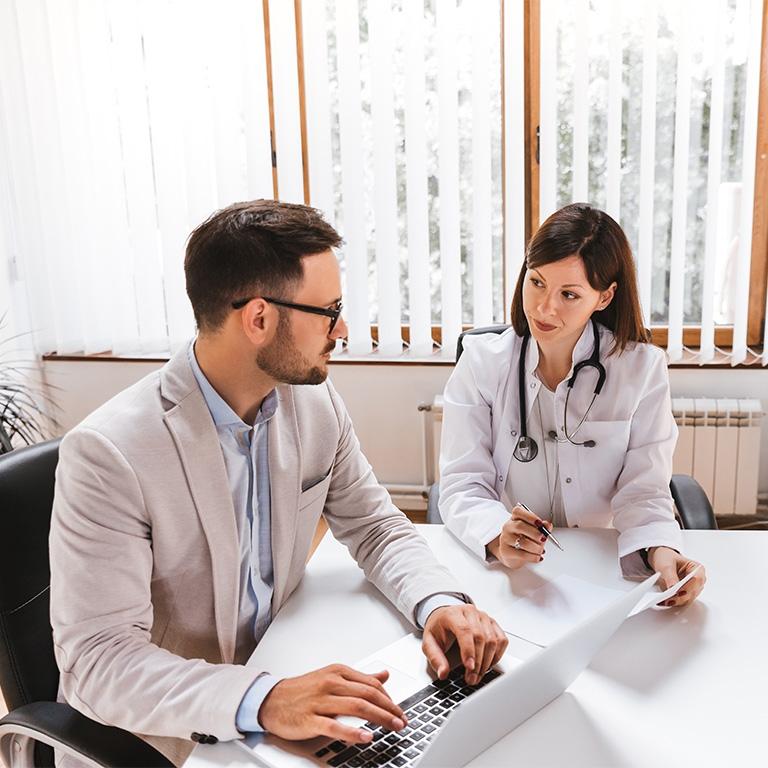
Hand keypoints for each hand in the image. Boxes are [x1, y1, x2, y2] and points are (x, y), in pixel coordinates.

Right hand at [258, 664, 405, 743]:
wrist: (271, 699)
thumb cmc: (302, 690)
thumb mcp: (332, 677)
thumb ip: (359, 678)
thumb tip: (384, 674)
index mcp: (338, 672)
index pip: (372, 683)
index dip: (389, 697)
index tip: (399, 710)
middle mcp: (331, 683)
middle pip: (368, 694)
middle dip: (390, 708)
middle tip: (403, 720)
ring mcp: (321, 701)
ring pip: (357, 707)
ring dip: (380, 718)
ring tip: (393, 726)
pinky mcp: (311, 719)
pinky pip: (335, 726)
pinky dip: (353, 732)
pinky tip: (366, 737)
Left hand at [422, 604, 507, 685]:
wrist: (445, 617)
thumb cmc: (438, 628)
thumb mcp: (429, 642)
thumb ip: (435, 657)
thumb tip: (443, 673)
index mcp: (452, 614)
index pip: (464, 630)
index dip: (468, 650)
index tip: (469, 667)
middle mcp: (470, 612)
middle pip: (480, 637)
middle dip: (478, 662)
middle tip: (471, 678)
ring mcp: (483, 617)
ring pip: (492, 640)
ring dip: (487, 662)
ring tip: (478, 675)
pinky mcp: (493, 623)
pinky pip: (501, 640)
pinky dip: (497, 655)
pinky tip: (488, 664)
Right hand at [486, 505, 550, 569]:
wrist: (512, 555)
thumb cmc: (524, 540)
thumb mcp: (534, 532)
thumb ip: (542, 528)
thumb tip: (548, 525)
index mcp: (515, 518)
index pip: (518, 512)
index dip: (530, 516)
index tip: (540, 523)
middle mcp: (508, 527)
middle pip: (520, 526)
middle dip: (535, 533)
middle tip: (543, 538)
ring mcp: (505, 539)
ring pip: (522, 542)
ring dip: (536, 547)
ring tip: (541, 550)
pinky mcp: (506, 551)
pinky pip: (522, 554)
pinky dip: (533, 557)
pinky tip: (537, 557)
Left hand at [648, 547, 705, 606]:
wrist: (661, 560)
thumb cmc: (666, 558)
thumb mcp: (666, 564)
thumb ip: (670, 576)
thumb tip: (673, 587)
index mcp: (698, 569)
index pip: (697, 579)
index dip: (688, 587)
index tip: (678, 592)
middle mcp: (698, 581)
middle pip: (693, 592)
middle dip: (680, 597)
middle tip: (667, 599)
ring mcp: (692, 589)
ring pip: (687, 599)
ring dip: (675, 601)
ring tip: (663, 601)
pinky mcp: (685, 595)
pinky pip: (680, 601)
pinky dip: (672, 602)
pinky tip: (663, 602)